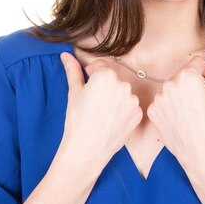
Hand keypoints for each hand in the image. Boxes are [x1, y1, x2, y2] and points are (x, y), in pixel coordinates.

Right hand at [59, 53, 142, 172]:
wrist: (87, 149)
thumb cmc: (77, 120)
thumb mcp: (74, 92)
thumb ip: (73, 70)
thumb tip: (66, 54)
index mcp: (106, 75)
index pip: (100, 66)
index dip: (92, 75)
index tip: (87, 88)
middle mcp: (123, 84)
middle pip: (113, 79)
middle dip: (104, 87)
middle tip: (93, 103)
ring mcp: (133, 100)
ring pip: (123, 93)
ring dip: (115, 98)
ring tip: (102, 113)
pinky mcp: (138, 114)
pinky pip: (130, 107)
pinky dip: (123, 111)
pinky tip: (111, 120)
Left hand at [146, 53, 204, 169]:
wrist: (199, 150)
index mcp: (187, 75)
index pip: (197, 62)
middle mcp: (169, 83)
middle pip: (183, 74)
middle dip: (192, 82)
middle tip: (201, 100)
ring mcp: (159, 97)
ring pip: (172, 88)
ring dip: (180, 94)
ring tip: (190, 111)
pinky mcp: (153, 110)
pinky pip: (162, 102)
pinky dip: (170, 107)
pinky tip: (180, 117)